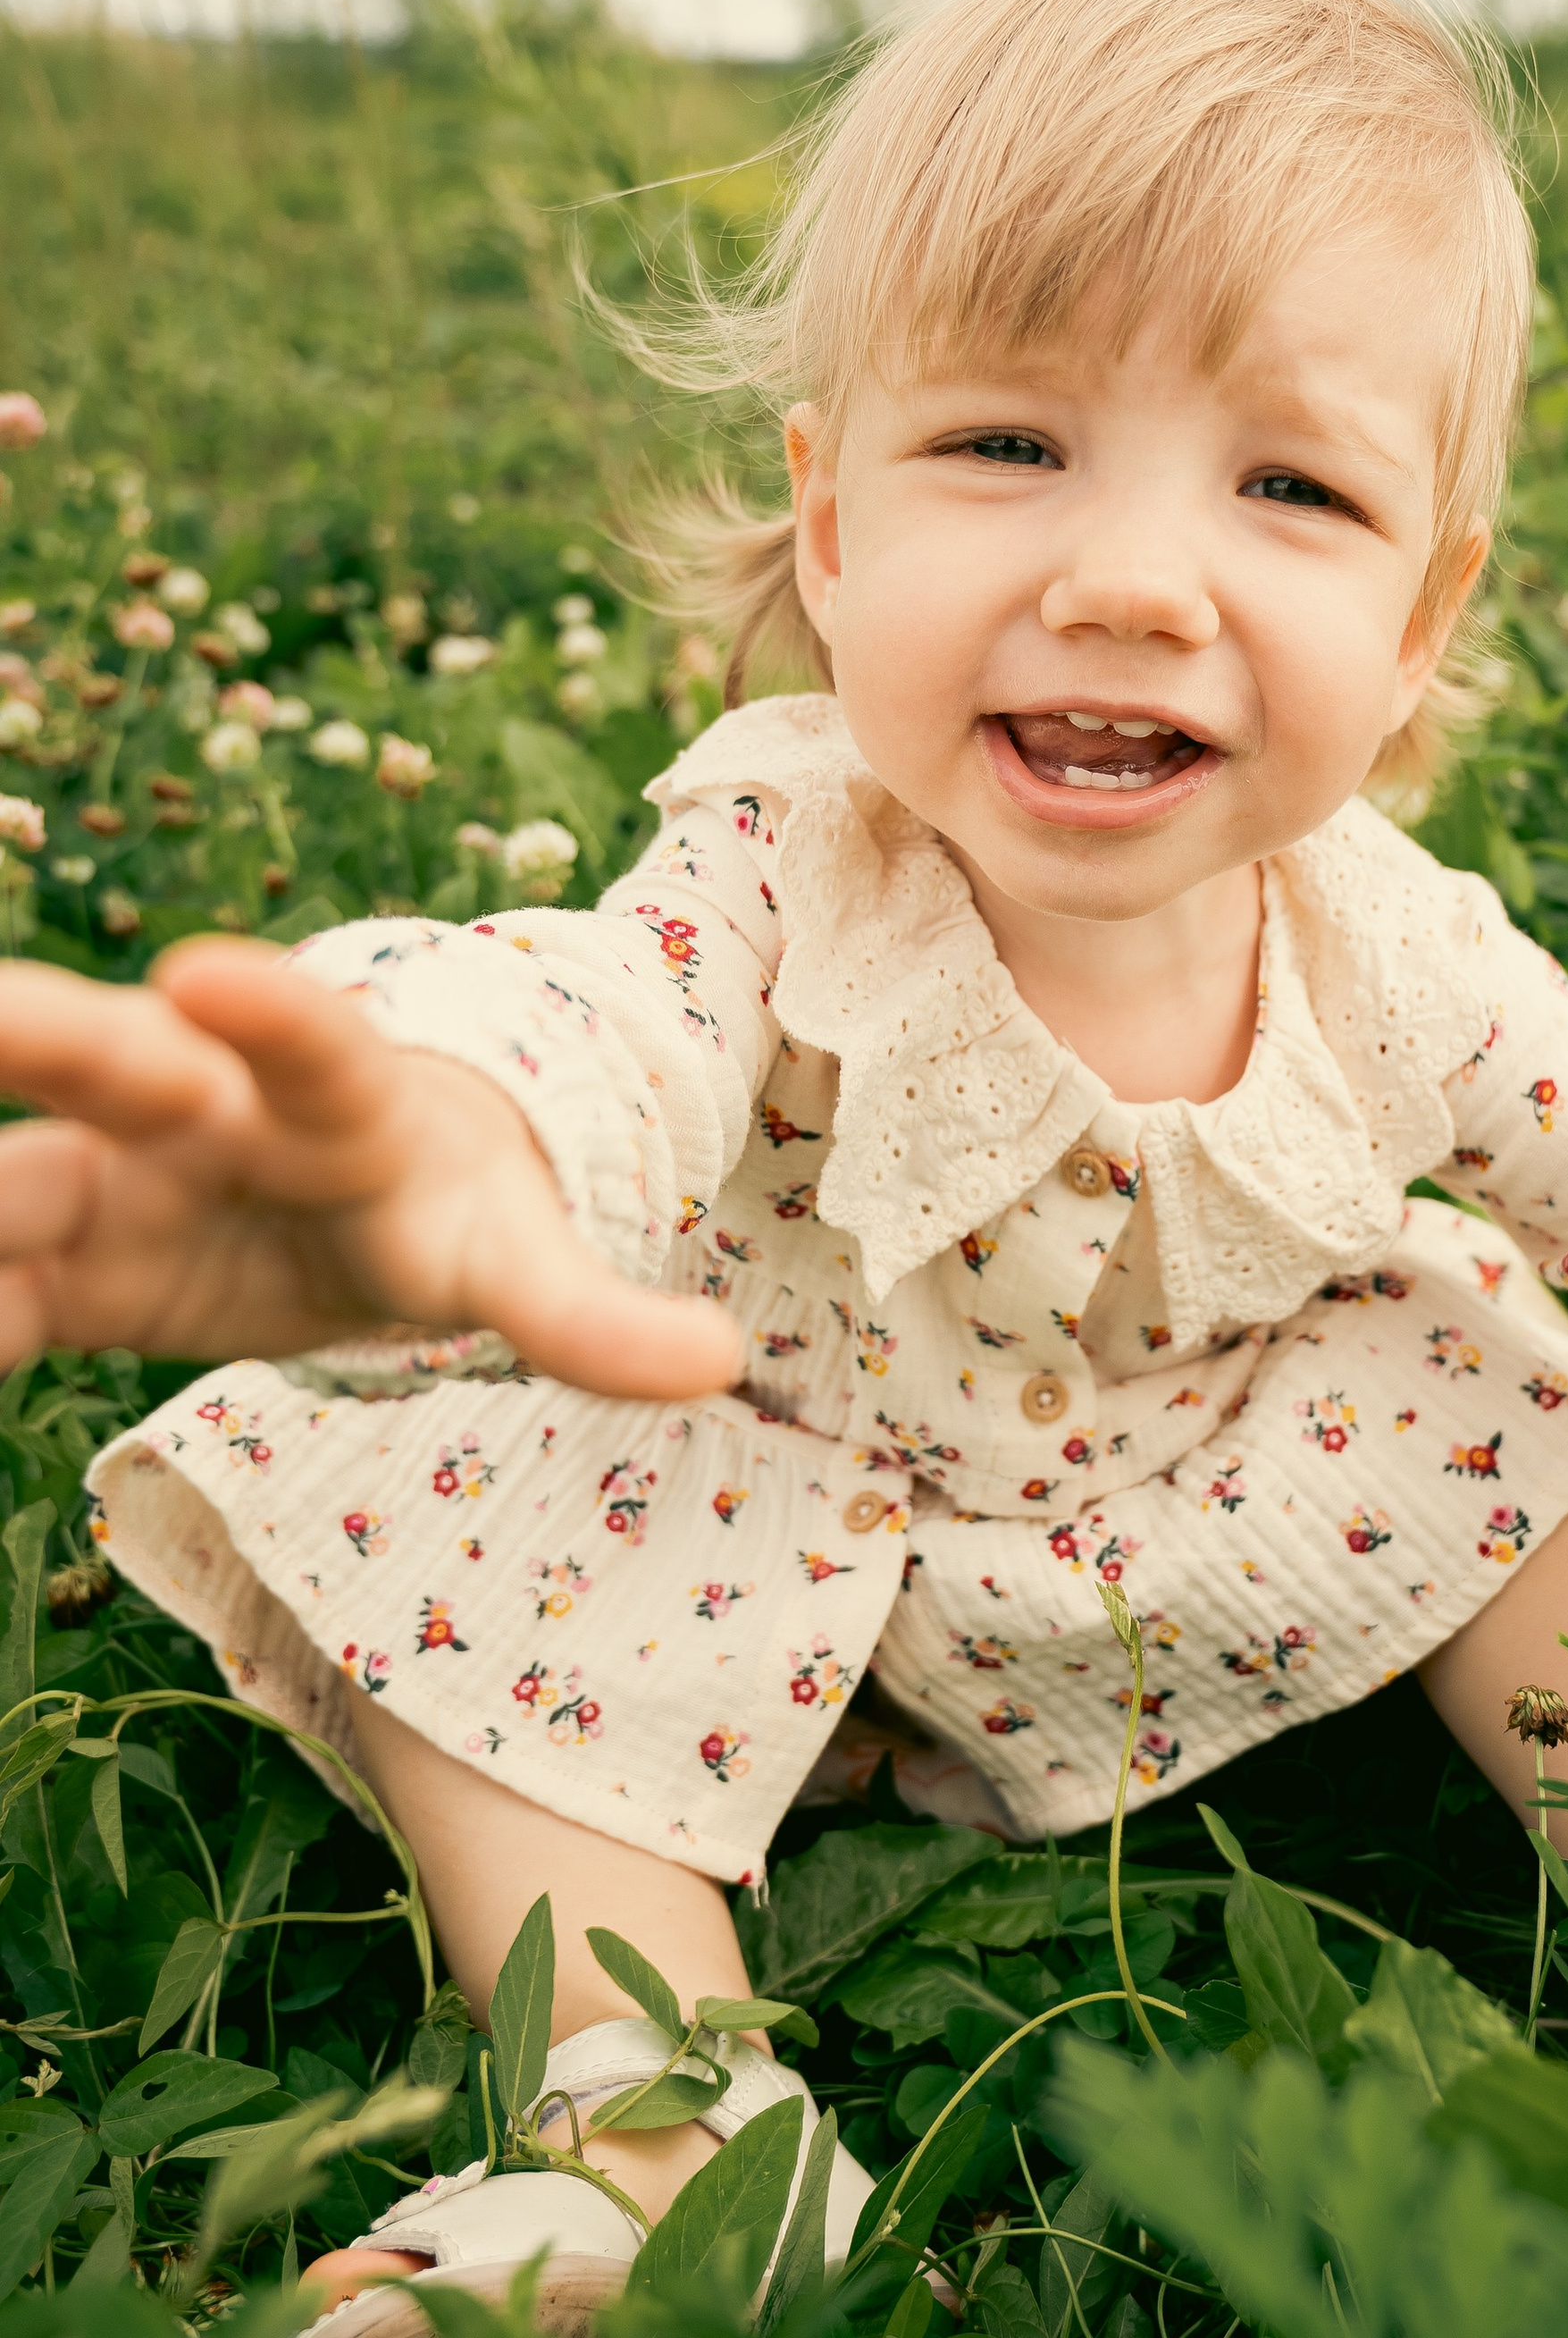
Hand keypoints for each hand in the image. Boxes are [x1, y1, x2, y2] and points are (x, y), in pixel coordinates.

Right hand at [0, 942, 742, 1398]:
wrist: (363, 1189)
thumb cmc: (447, 1209)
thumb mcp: (515, 1268)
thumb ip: (593, 1322)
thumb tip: (726, 1365)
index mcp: (333, 1099)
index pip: (306, 1042)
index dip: (267, 1013)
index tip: (207, 972)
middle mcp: (195, 1109)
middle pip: (105, 1060)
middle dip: (47, 1036)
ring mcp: (105, 1173)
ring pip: (10, 1179)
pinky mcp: (52, 1255)